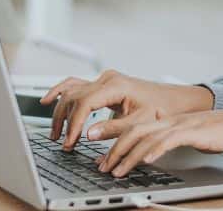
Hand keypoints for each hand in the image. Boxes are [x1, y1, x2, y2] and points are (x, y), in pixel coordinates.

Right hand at [40, 70, 214, 148]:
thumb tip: (88, 135)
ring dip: (60, 110)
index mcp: (115, 85)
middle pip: (74, 97)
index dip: (74, 125)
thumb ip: (113, 129)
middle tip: (62, 143)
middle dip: (64, 121)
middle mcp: (107, 78)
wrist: (175, 100)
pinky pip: (76, 86)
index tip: (70, 143)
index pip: (84, 103)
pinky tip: (48, 100)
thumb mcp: (139, 122)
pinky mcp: (104, 84)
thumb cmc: (162, 109)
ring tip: (56, 133)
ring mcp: (104, 79)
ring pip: (72, 91)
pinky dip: (61, 93)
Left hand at [93, 105, 222, 176]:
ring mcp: (181, 124)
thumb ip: (172, 141)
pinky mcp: (194, 132)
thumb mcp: (191, 137)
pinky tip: (145, 160)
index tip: (100, 155)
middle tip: (99, 166)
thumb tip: (155, 152)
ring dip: (128, 155)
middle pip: (134, 130)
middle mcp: (171, 120)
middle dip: (112, 148)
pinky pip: (169, 140)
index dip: (114, 140)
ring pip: (146, 137)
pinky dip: (155, 150)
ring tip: (115, 170)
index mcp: (168, 120)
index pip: (135, 127)